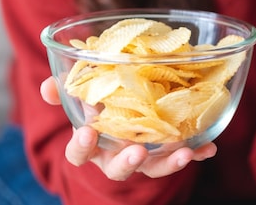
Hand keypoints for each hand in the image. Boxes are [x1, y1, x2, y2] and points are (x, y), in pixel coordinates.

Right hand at [40, 77, 216, 180]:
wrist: (123, 111)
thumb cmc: (98, 105)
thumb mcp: (80, 96)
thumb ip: (64, 91)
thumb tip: (47, 86)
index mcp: (92, 144)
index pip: (79, 153)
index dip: (81, 146)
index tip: (88, 132)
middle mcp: (115, 156)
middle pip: (118, 169)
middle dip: (127, 162)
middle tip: (136, 151)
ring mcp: (142, 158)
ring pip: (152, 168)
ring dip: (167, 162)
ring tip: (182, 152)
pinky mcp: (165, 154)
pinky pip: (180, 156)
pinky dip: (196, 152)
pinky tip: (208, 147)